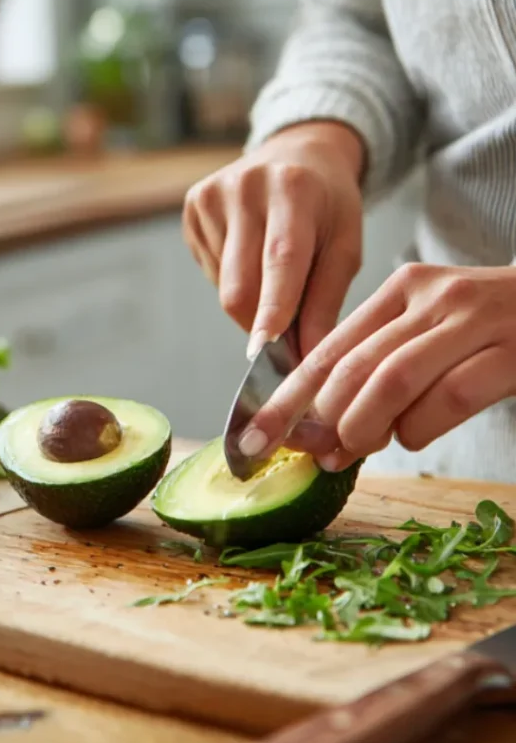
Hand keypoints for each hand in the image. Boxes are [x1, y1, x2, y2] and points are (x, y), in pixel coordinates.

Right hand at [183, 121, 365, 358]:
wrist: (296, 153)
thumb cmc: (327, 203)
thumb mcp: (345, 244)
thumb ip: (327, 301)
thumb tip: (308, 356)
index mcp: (293, 189)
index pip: (280, 259)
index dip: (274, 309)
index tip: (267, 348)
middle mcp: (246, 186)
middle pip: (239, 283)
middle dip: (259, 320)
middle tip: (283, 333)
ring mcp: (212, 195)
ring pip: (224, 284)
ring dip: (251, 298)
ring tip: (273, 273)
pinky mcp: (193, 205)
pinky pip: (211, 269)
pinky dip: (233, 277)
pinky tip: (250, 253)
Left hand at [238, 264, 515, 469]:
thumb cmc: (491, 329)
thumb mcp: (429, 329)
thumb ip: (378, 363)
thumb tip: (318, 427)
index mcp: (400, 289)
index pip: (327, 346)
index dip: (286, 396)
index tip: (253, 436)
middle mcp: (432, 297)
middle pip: (353, 364)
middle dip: (319, 417)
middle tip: (310, 453)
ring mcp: (474, 320)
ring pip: (394, 378)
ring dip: (362, 426)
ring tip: (350, 452)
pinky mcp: (513, 350)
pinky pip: (451, 394)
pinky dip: (420, 426)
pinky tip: (411, 437)